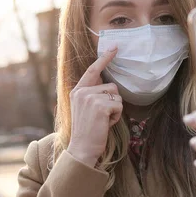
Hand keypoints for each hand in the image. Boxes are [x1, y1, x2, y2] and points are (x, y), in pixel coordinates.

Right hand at [67, 45, 122, 167]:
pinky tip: (106, 124)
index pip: (93, 70)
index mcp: (77, 91)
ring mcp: (90, 98)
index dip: (105, 58)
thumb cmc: (87, 131)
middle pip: (111, 86)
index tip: (115, 47)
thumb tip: (109, 85)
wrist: (81, 149)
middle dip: (113, 101)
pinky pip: (119, 105)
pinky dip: (117, 116)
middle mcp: (82, 92)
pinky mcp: (100, 106)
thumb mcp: (84, 109)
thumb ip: (92, 95)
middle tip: (102, 117)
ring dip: (115, 109)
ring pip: (116, 96)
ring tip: (103, 121)